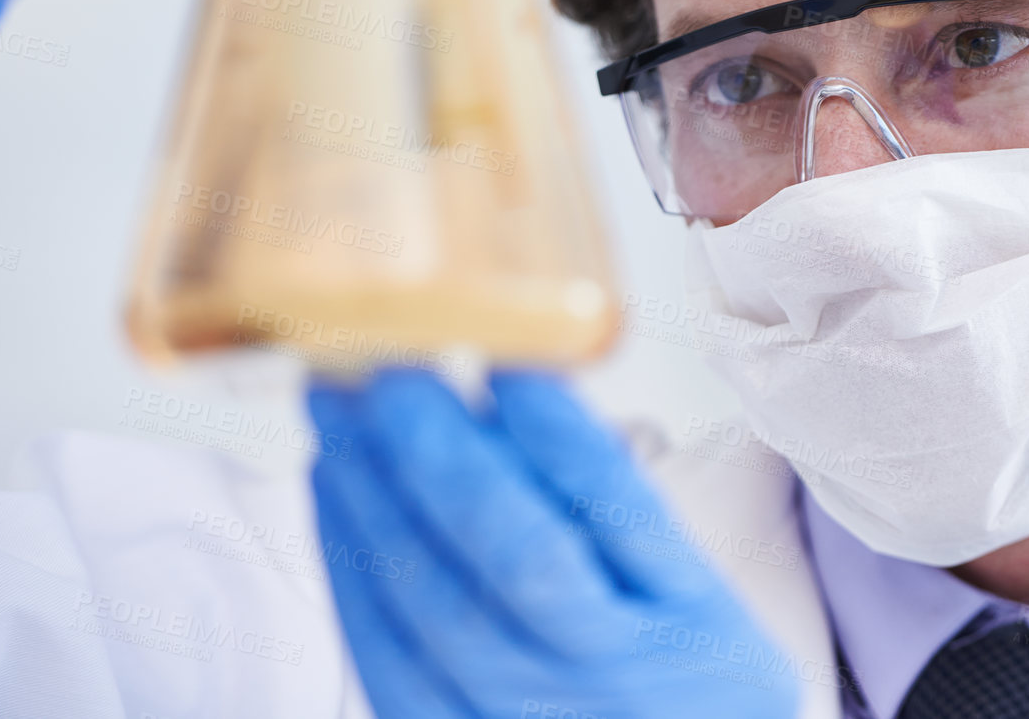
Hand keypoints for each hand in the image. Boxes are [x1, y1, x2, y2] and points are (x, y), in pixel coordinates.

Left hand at [309, 371, 800, 718]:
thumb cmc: (687, 674)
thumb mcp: (694, 586)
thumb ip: (615, 500)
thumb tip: (515, 393)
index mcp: (693, 618)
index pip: (618, 506)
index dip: (556, 427)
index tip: (506, 351)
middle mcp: (618, 678)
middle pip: (518, 558)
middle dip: (440, 452)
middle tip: (387, 363)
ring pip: (441, 611)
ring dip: (377, 501)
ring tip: (337, 414)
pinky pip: (391, 664)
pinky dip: (353, 572)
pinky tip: (333, 500)